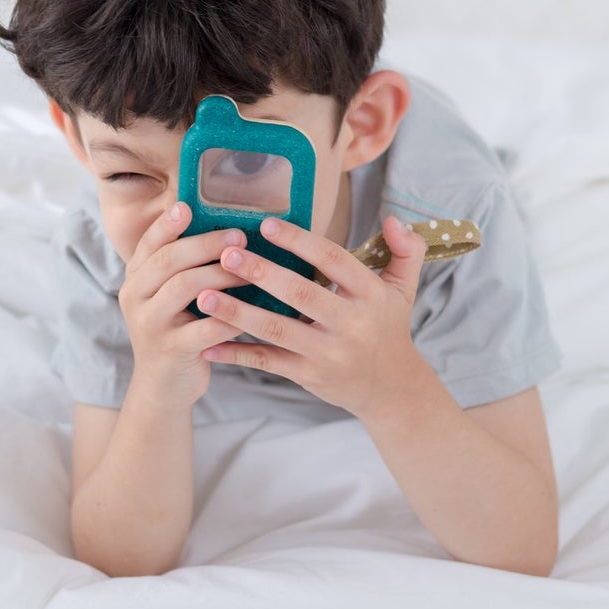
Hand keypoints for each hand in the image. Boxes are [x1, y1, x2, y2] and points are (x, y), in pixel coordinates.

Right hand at [114, 201, 246, 410]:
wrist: (163, 387)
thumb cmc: (176, 330)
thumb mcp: (166, 297)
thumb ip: (183, 268)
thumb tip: (225, 231)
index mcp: (135, 279)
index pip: (148, 244)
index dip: (166, 224)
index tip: (187, 206)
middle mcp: (135, 298)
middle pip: (168, 260)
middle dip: (205, 244)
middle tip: (239, 236)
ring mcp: (150, 324)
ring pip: (185, 288)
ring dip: (222, 275)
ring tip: (251, 270)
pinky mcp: (171, 350)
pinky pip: (205, 327)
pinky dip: (232, 316)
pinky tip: (256, 309)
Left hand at [199, 214, 432, 418]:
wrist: (391, 388)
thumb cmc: (389, 327)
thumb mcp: (404, 288)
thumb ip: (405, 251)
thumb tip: (393, 220)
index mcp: (370, 295)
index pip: (333, 261)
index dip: (301, 242)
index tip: (267, 225)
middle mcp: (350, 324)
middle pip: (300, 294)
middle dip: (261, 273)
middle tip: (226, 254)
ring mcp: (327, 353)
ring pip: (277, 330)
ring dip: (238, 313)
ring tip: (204, 296)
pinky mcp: (309, 376)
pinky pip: (268, 363)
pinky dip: (237, 354)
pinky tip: (208, 343)